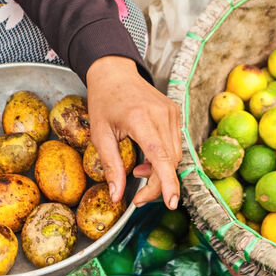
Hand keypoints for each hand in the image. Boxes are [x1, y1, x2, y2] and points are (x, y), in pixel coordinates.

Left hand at [85, 56, 182, 208]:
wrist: (114, 72)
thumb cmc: (104, 101)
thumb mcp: (100, 135)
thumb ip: (110, 166)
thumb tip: (116, 195)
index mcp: (140, 119)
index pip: (161, 156)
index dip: (167, 182)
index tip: (170, 202)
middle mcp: (161, 115)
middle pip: (170, 161)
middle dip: (158, 184)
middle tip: (140, 196)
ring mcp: (171, 113)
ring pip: (176, 155)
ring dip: (160, 171)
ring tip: (139, 170)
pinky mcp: (175, 113)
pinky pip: (175, 143)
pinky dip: (164, 157)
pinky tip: (148, 157)